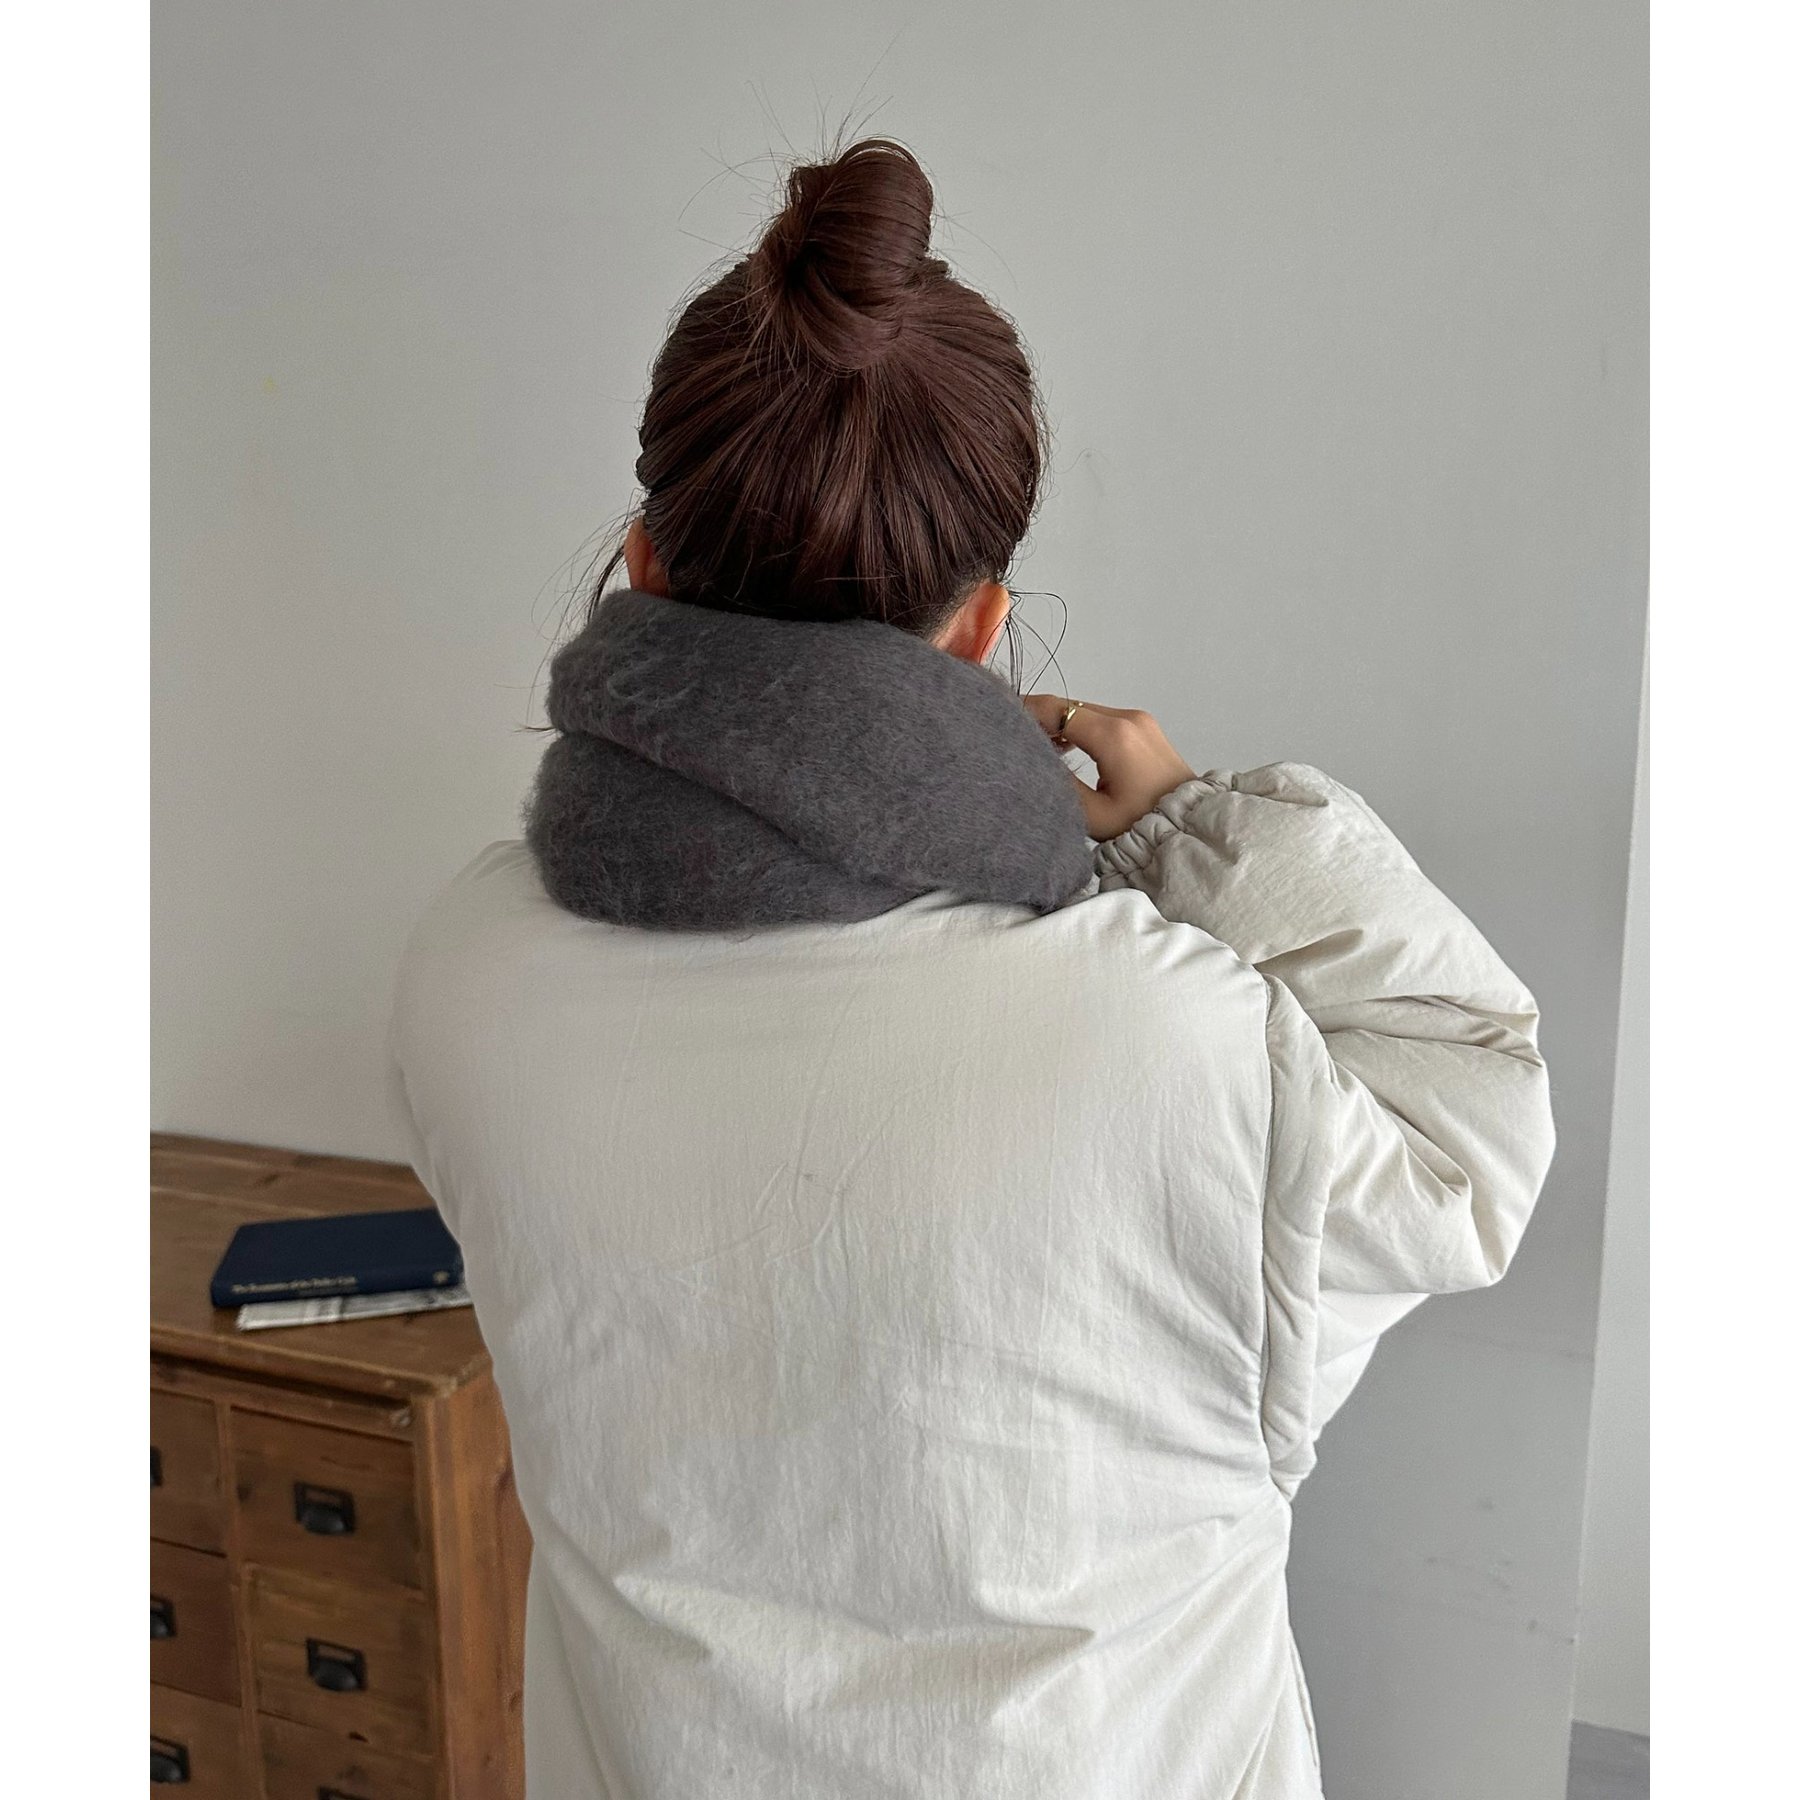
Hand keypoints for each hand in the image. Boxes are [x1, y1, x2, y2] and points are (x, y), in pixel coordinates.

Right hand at [1021, 695, 1198, 840]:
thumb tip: (1031, 759)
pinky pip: (1101, 718)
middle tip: (1013, 737)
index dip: (1025, 712)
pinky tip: (1065, 747)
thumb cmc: (1139, 824)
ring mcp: (1138, 719)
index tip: (1000, 722)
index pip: (1057, 710)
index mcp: (1113, 735)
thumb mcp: (1091, 813)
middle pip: (1070, 706)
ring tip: (1036, 746)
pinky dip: (1079, 727)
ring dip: (1059, 723)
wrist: (1189, 825)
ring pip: (1084, 710)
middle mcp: (1127, 717)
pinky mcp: (1144, 726)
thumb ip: (1057, 782)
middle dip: (1039, 718)